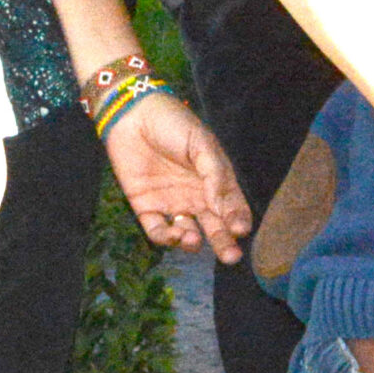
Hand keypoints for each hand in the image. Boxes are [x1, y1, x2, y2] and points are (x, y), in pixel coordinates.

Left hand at [101, 91, 251, 263]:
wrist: (132, 114)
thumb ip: (215, 175)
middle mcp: (196, 196)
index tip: (241, 230)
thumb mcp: (201, 144)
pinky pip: (157, 230)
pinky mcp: (146, 207)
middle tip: (231, 257)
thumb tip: (226, 208)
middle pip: (214, 226)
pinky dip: (166, 237)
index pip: (232, 206)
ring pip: (188, 232)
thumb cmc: (173, 124)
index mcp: (214, 180)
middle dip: (223, 243)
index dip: (238, 220)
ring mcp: (172, 203)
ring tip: (194, 238)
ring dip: (193, 241)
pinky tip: (174, 234)